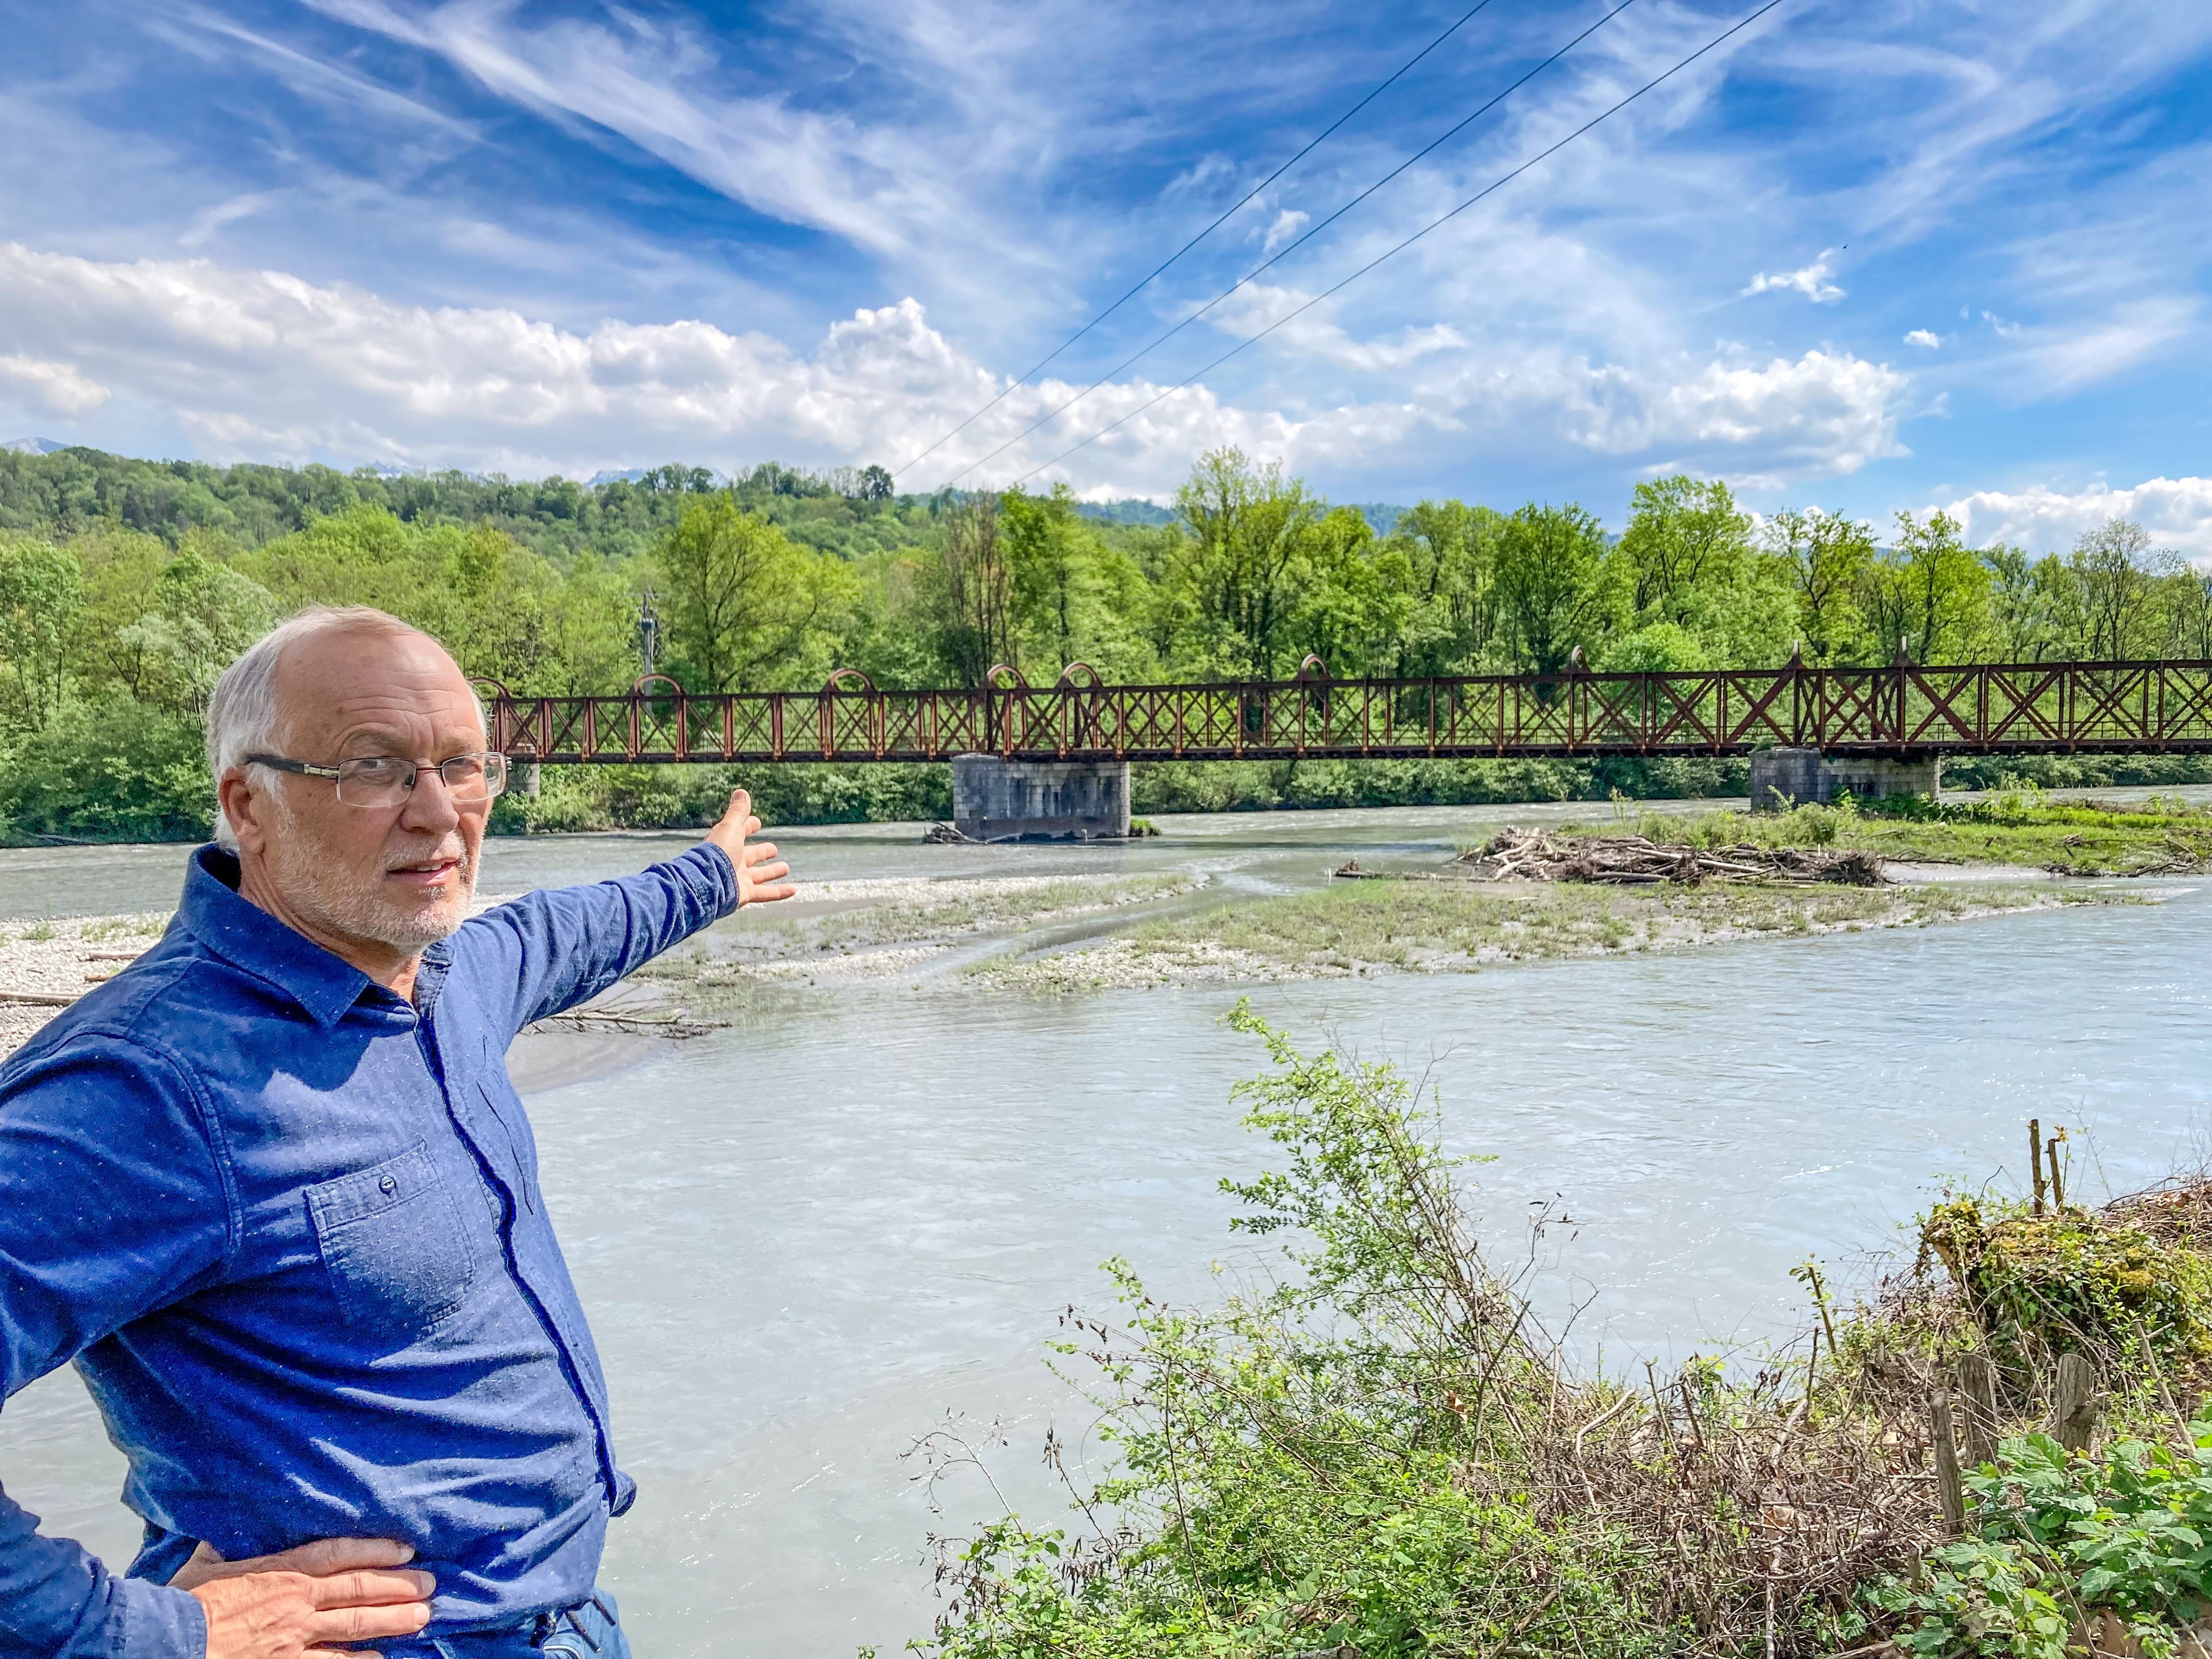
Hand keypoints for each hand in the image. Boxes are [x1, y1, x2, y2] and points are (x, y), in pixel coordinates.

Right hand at [179, 1537, 433, 1658]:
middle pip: (360, 1590)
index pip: (341, 1554)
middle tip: (430, 1585)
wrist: (166, 1643)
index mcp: (281, 1571)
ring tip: (423, 1617)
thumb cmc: (180, 1604)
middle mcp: (297, 1602)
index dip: (378, 1550)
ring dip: (393, 1621)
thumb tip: (226, 1531)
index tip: (407, 1550)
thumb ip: (224, 1548)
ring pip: (356, 1626)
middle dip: (400, 1587)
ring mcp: (294, 1638)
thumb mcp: (204, 1565)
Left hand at [703, 788, 794, 907]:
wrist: (708, 884)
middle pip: (750, 855)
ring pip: (759, 875)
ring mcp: (738, 879)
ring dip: (772, 871)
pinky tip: (794, 890)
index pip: (738, 832)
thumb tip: (741, 792)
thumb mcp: (730, 828)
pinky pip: (766, 893)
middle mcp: (732, 861)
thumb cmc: (717, 854)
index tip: (757, 822)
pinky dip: (780, 892)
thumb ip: (737, 812)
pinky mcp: (744, 894)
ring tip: (785, 868)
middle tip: (773, 849)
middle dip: (761, 851)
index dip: (748, 826)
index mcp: (727, 843)